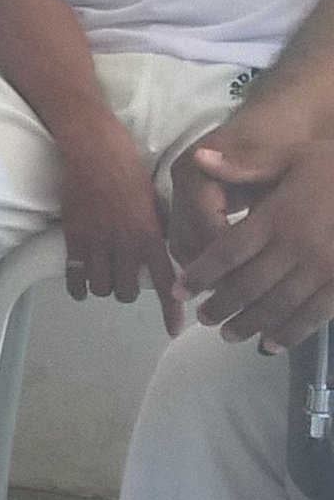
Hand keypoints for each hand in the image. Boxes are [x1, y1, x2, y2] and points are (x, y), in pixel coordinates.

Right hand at [58, 122, 180, 332]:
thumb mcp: (156, 201)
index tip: (173, 329)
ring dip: (103, 287)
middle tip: (125, 280)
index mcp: (151, 235)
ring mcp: (97, 242)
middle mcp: (125, 244)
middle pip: (127, 291)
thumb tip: (162, 252)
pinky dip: (77, 286)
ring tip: (103, 277)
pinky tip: (80, 287)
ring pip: (101, 287)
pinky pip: (75, 274)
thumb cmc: (129, 169)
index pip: (166, 281)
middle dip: (127, 290)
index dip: (170, 309)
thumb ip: (157, 231)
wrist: (94, 151)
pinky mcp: (73, 237)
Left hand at [171, 124, 333, 349]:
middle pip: (249, 285)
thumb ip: (246, 164)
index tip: (180, 289)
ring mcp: (323, 269)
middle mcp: (296, 247)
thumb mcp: (292, 156)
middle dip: (221, 305)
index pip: (228, 252)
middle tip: (202, 318)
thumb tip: (199, 158)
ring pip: (278, 304)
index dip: (201, 274)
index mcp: (277, 217)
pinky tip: (273, 344)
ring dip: (250, 323)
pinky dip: (292, 332)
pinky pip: (315, 314)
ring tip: (228, 335)